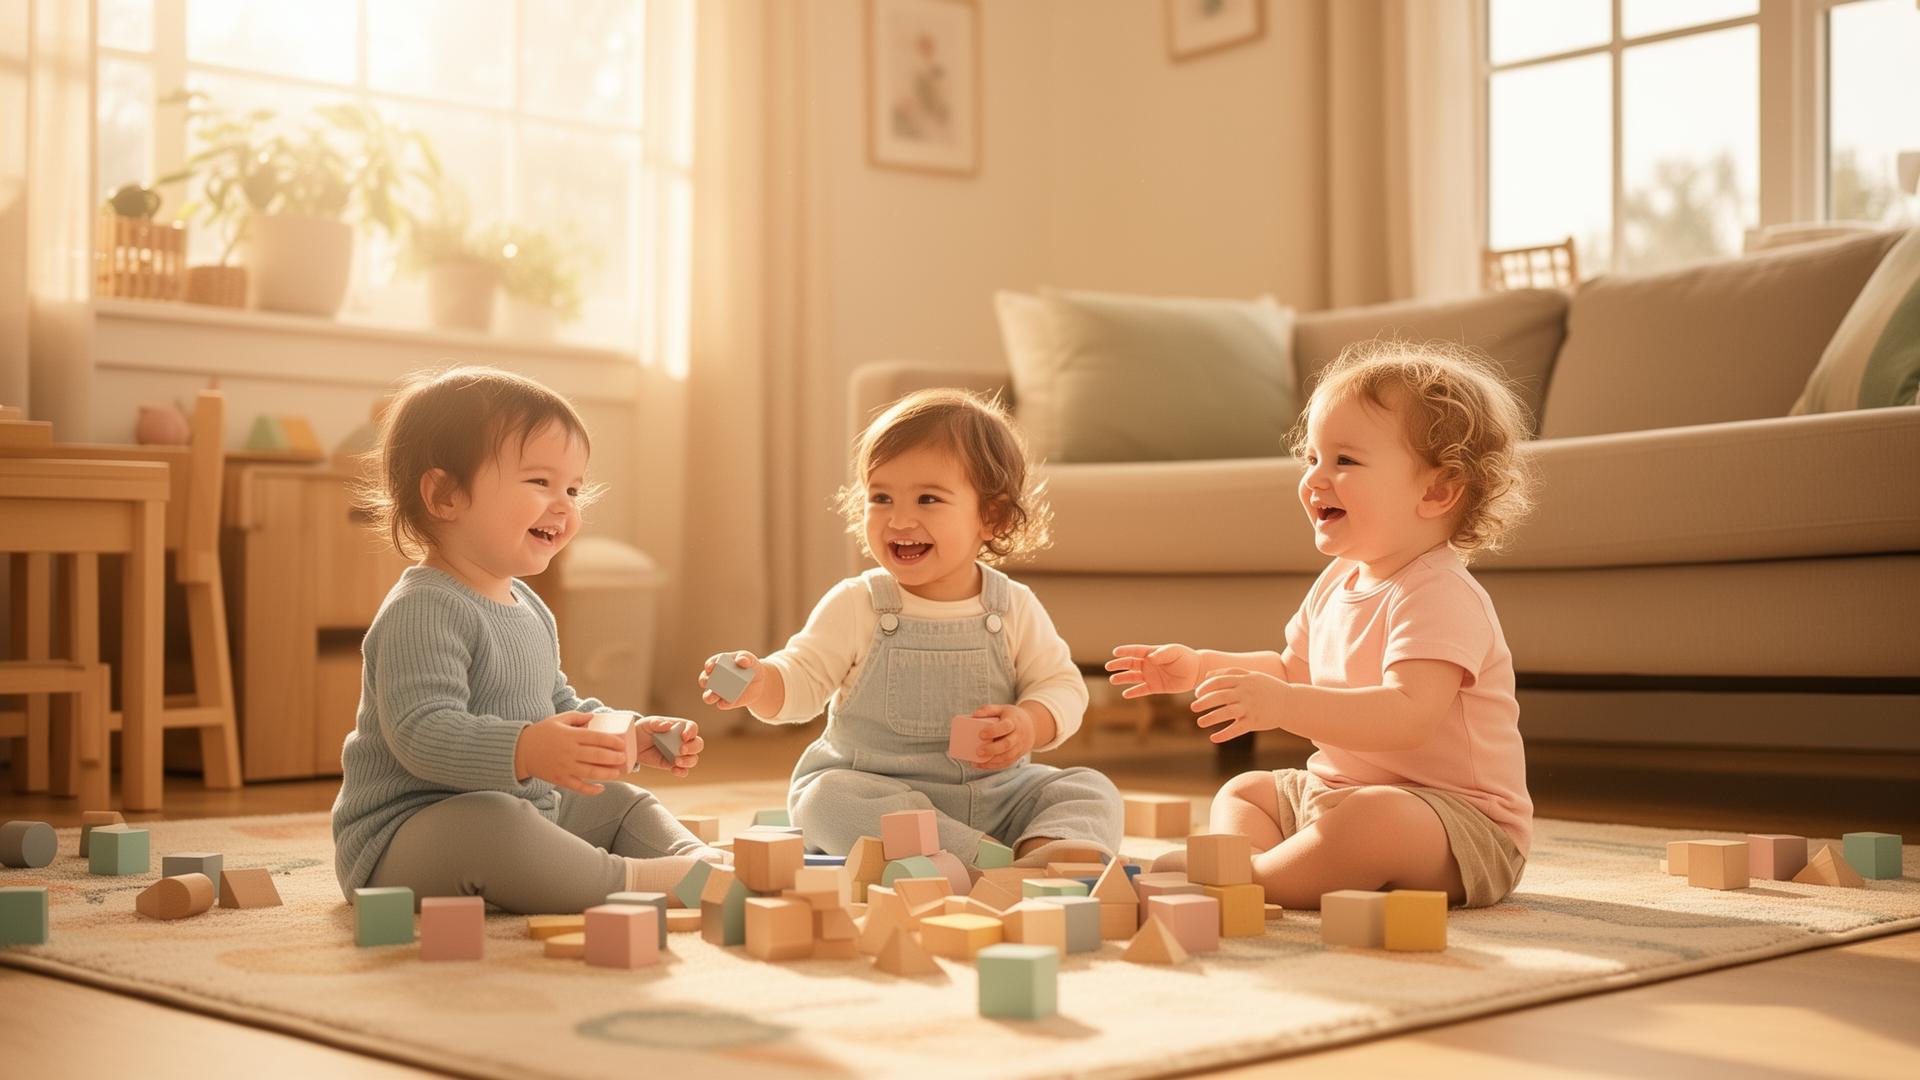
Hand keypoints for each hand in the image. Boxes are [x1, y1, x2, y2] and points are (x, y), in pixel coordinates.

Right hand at [514, 711, 629, 794]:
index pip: (596, 738)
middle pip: (597, 756)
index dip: (612, 741)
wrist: (520, 751)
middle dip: (613, 758)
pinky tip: (601, 788)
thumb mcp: (558, 719)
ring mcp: (565, 767)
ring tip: (618, 773)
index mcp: (570, 736)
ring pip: (590, 772)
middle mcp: (569, 752)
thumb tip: (594, 717)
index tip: (622, 743)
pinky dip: (591, 790)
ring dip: (607, 774)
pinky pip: (578, 787)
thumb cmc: (541, 733)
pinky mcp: (560, 779)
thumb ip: (577, 717)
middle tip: (624, 758)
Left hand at [635, 715, 703, 777]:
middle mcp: (683, 741)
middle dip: (692, 748)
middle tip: (681, 750)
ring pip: (694, 759)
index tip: (683, 737)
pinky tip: (674, 770)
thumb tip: (667, 725)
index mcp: (679, 727)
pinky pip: (684, 770)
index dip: (691, 731)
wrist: (633, 745)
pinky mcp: (672, 765)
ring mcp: (679, 754)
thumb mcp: (647, 724)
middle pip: (698, 744)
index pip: (692, 727)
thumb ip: (657, 723)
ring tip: (676, 762)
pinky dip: (682, 772)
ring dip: (688, 761)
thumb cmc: (642, 730)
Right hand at [700, 651, 769, 711]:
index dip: (709, 665)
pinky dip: (723, 704)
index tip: (711, 667)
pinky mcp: (726, 702)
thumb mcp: (750, 659)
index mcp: (718, 664)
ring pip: (708, 696)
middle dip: (705, 681)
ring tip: (714, 696)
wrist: (758, 682)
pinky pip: (722, 704)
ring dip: (709, 696)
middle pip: (704, 680)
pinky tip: (728, 702)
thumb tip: (740, 661)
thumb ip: (745, 657)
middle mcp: (714, 678)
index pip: (710, 664)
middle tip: (709, 681)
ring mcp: (718, 692)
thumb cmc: (750, 666)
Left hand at [967, 703, 1037, 770]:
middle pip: (1007, 744)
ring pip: (1007, 756)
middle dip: (992, 749)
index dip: (993, 731)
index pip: (1005, 726)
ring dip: (992, 761)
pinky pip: (1007, 763)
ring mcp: (1019, 747)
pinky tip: (982, 765)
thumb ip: (988, 710)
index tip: (981, 734)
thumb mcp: (1002, 709)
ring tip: (978, 761)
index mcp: (1014, 722)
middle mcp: (1018, 735)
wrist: (1032, 726)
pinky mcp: (1017, 755)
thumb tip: (974, 715)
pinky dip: (994, 766)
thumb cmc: (1012, 717)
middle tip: (978, 751)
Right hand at [1106, 643, 1202, 697]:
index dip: (1125, 651)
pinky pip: (1142, 690)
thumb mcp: (1175, 652)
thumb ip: (1162, 654)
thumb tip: (1151, 658)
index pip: (1135, 651)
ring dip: (1123, 678)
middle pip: (1130, 664)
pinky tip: (1125, 694)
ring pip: (1133, 677)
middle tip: (1108, 666)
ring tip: (1112, 680)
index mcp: (1152, 653)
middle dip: (1119, 665)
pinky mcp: (1155, 687)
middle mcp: (1149, 664)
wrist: (1196, 672)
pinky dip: (1133, 692)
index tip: (1115, 652)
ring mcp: (1151, 676)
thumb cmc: (1185, 658)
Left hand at [1190, 668, 1289, 743]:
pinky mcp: (1254, 722)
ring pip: (1225, 713)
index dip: (1205, 687)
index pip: (1218, 681)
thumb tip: (1207, 676)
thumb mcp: (1251, 675)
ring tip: (1200, 722)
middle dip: (1203, 702)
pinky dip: (1224, 735)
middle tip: (1193, 707)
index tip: (1197, 694)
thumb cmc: (1267, 688)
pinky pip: (1236, 729)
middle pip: (1219, 696)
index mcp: (1243, 680)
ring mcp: (1250, 707)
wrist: (1290, 703)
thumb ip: (1230, 673)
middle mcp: (1246, 693)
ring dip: (1210, 718)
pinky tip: (1213, 738)